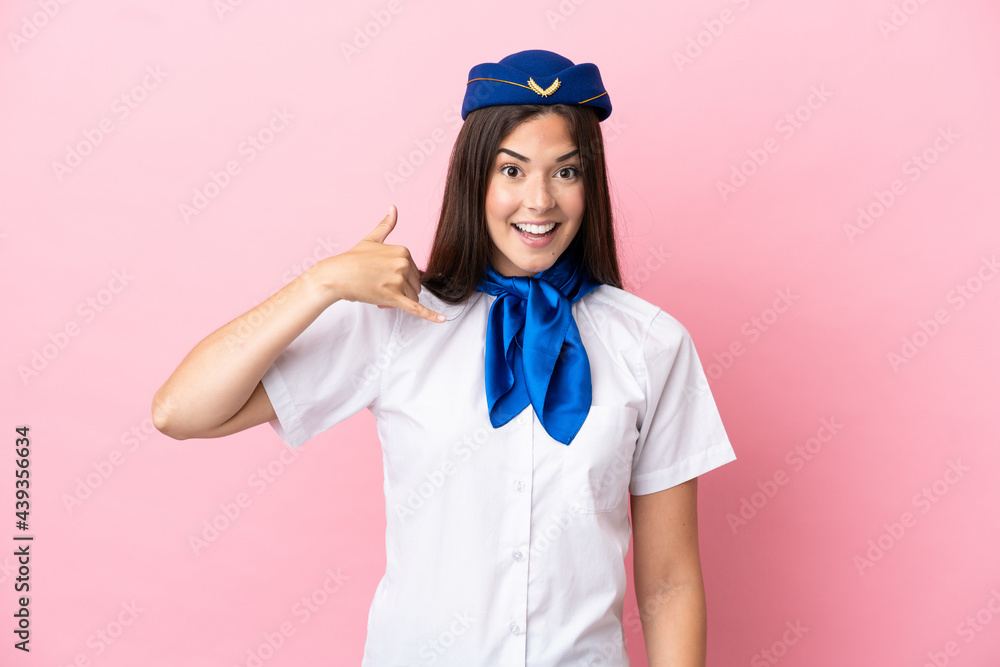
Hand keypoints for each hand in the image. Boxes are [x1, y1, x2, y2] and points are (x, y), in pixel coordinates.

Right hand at [321, 205, 445, 322]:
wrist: (336, 275)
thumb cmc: (352, 259)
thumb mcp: (372, 239)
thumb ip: (386, 225)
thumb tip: (394, 207)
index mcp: (404, 251)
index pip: (414, 272)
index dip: (400, 279)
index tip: (383, 277)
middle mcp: (404, 264)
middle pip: (415, 286)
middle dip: (400, 291)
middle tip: (378, 287)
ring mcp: (399, 280)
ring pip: (411, 298)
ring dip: (397, 301)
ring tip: (377, 294)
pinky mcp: (394, 297)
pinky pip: (416, 309)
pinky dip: (431, 316)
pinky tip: (442, 320)